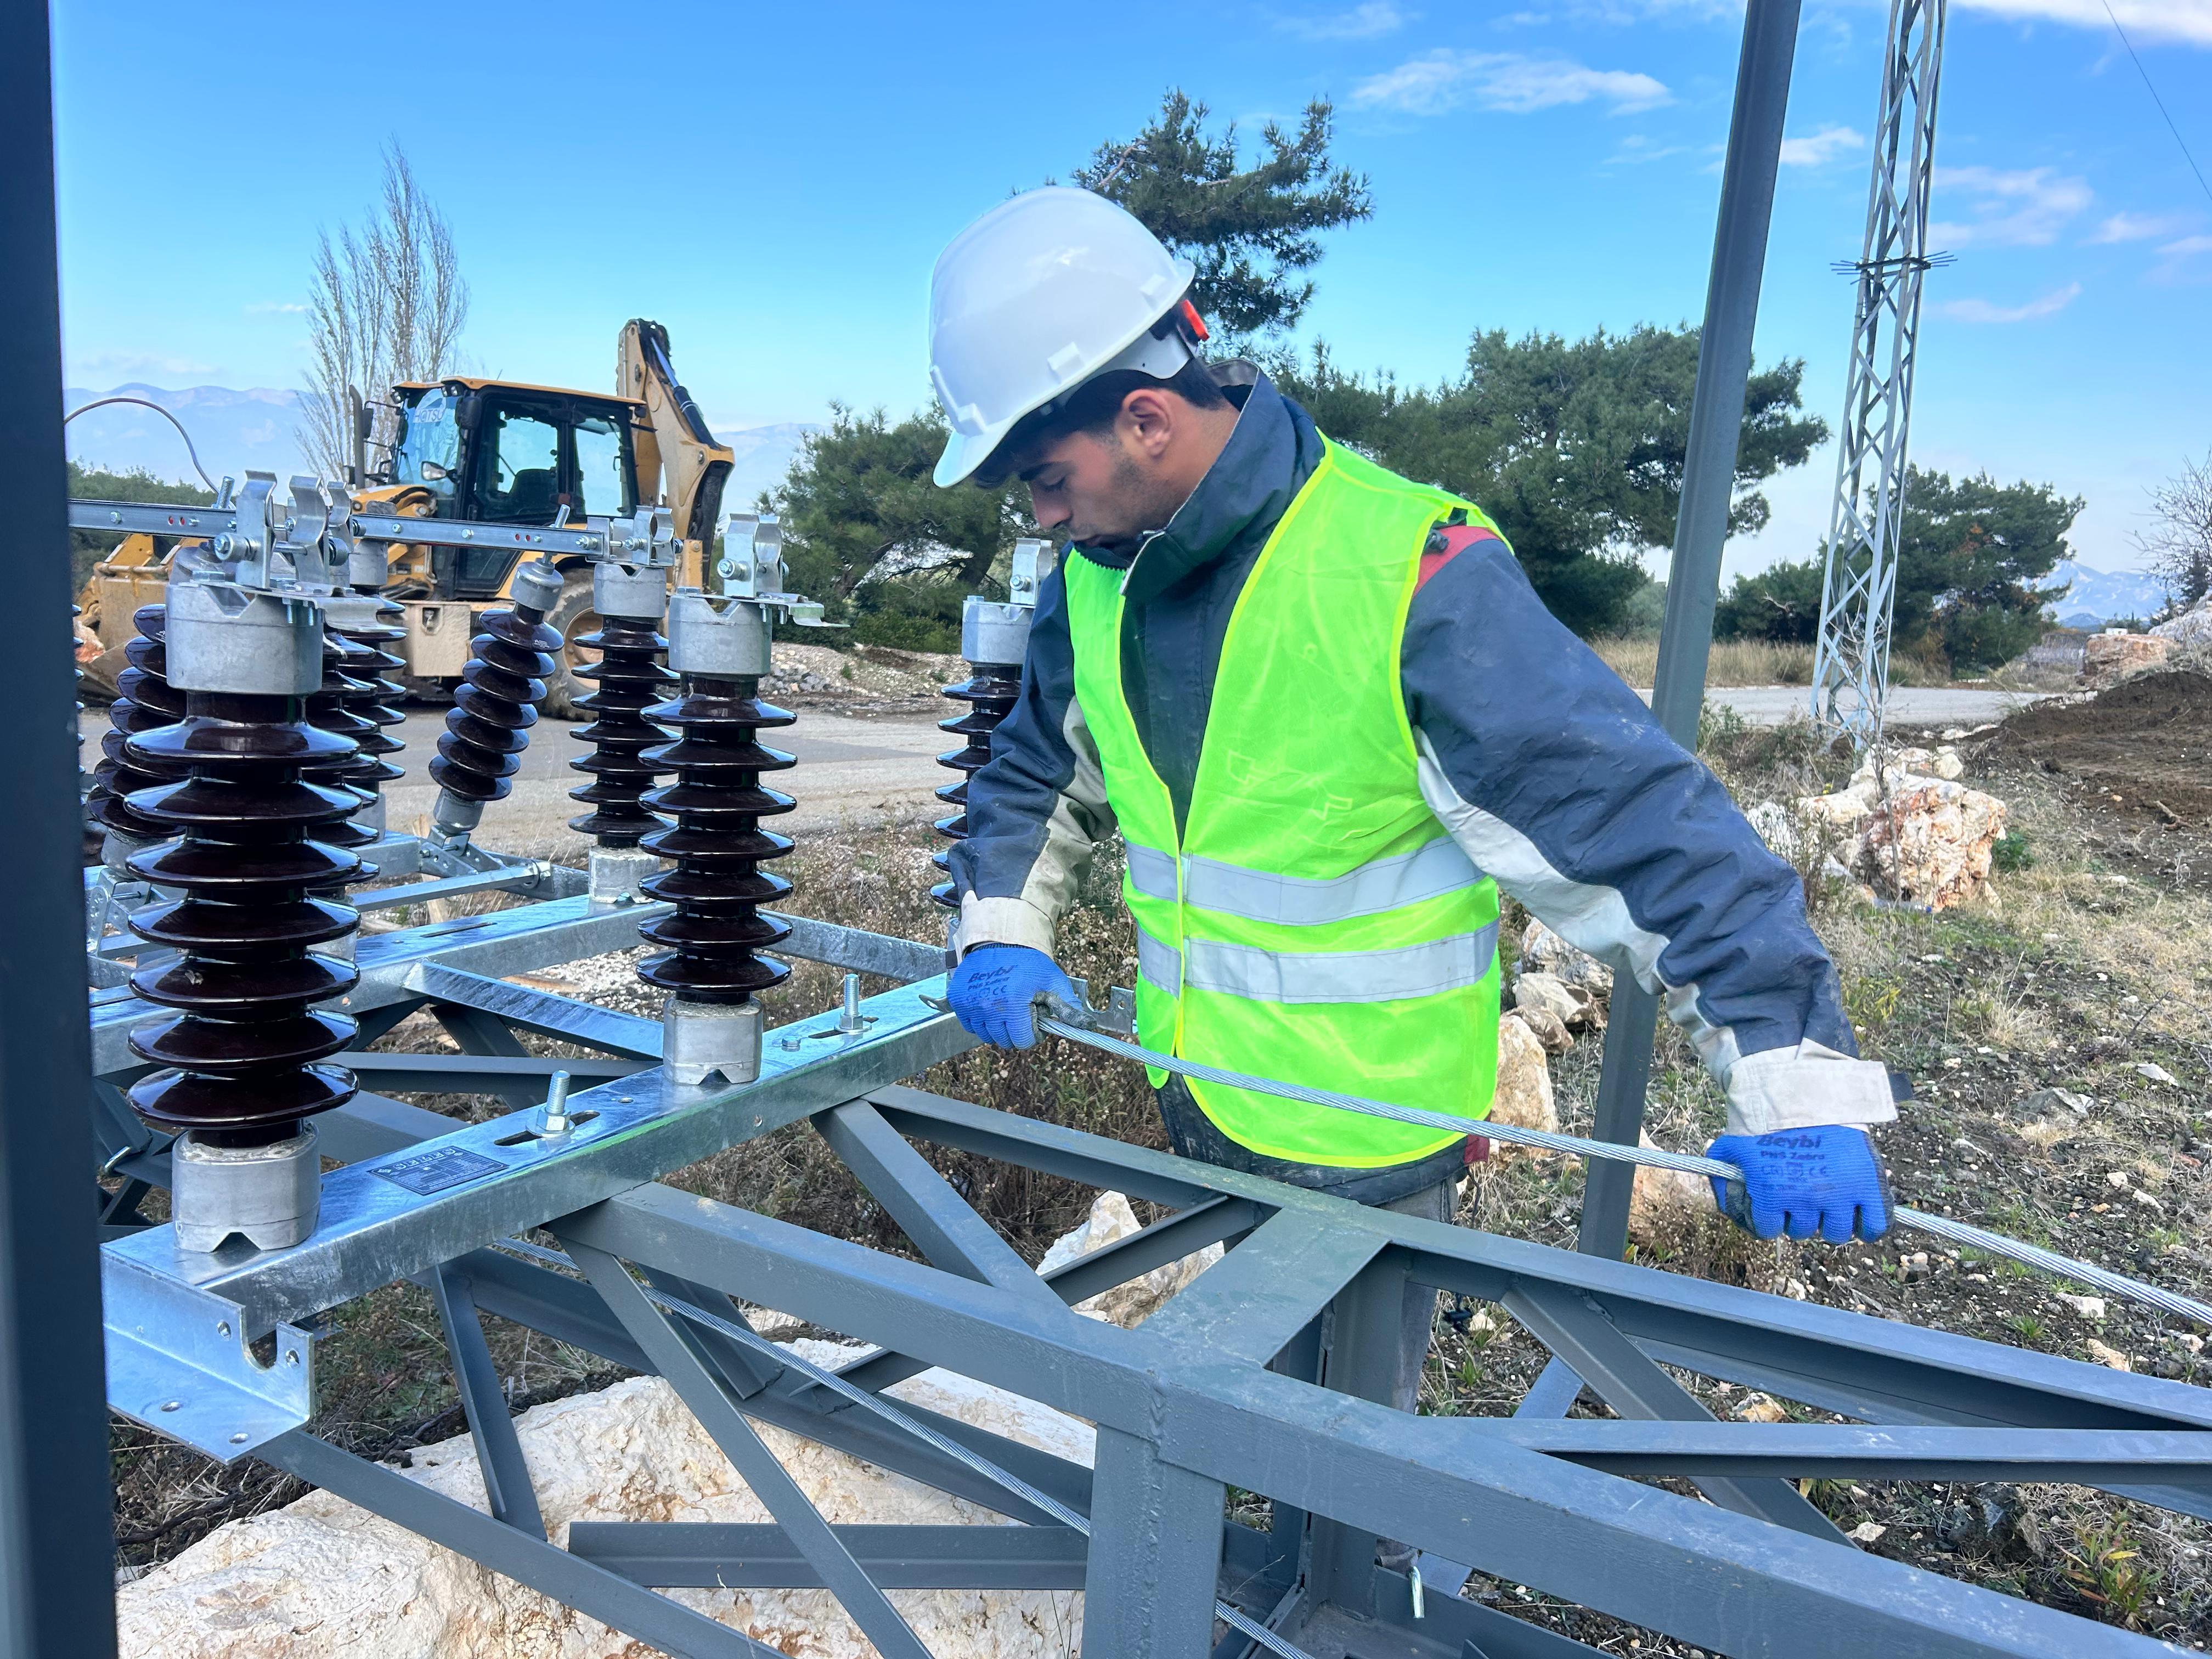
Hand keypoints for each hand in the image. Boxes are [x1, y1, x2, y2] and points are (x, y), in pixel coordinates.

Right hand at [947, 944, 1075, 1049]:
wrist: (1000, 938)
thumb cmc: (1030, 962)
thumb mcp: (1053, 982)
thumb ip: (1068, 1007)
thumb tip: (1089, 1026)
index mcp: (1013, 1003)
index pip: (1023, 1040)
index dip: (1034, 1033)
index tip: (1036, 1019)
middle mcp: (988, 1006)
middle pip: (1004, 1041)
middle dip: (1017, 1030)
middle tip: (1022, 1010)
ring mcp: (970, 1004)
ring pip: (986, 1035)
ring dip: (998, 1027)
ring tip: (1006, 1006)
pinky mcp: (958, 1000)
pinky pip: (970, 1025)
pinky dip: (980, 1021)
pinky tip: (991, 1005)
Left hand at [1705, 1125, 1892, 1242]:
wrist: (1805, 1090)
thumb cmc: (1767, 1119)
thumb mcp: (1733, 1145)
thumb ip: (1722, 1176)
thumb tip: (1723, 1203)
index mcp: (1771, 1194)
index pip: (1768, 1230)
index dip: (1769, 1218)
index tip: (1774, 1207)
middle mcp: (1805, 1200)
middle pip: (1802, 1231)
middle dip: (1798, 1216)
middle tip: (1801, 1196)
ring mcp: (1840, 1195)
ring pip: (1835, 1233)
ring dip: (1829, 1222)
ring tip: (1827, 1202)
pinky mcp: (1868, 1185)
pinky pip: (1874, 1225)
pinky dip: (1868, 1227)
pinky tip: (1858, 1217)